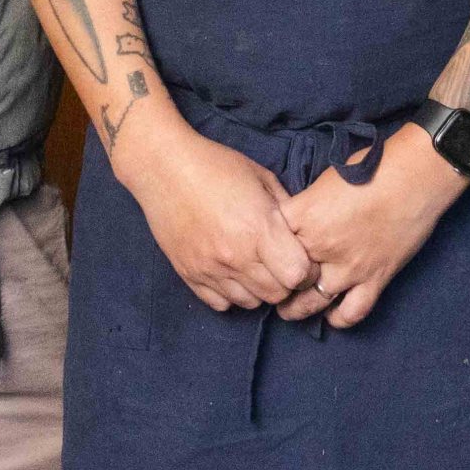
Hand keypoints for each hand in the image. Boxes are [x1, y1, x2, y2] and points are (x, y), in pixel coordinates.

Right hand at [110, 117, 311, 312]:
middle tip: (278, 263)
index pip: (298, 275)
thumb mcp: (261, 177)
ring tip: (254, 267)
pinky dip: (231, 294)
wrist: (163, 168)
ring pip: (250, 303)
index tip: (301, 257)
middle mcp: (236, 256)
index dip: (306, 269)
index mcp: (259, 228)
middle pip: (277, 295)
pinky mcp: (189, 275)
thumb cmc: (216, 166)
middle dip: (285, 282)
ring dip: (258, 290)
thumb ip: (286, 208)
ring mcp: (210, 269)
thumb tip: (302, 232)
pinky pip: (220, 304)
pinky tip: (231, 273)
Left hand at [277, 125, 465, 327]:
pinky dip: (339, 319)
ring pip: (311, 303)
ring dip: (297, 310)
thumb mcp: (325, 181)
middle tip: (272, 288)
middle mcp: (320, 246)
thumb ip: (306, 208)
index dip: (262, 254)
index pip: (267, 245)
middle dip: (275, 286)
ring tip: (291, 310)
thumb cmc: (372, 169)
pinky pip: (351, 312)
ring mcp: (348, 267)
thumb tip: (296, 223)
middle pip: (284, 279)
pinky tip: (332, 314)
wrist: (414, 177)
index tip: (261, 259)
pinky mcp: (374, 279)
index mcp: (303, 217)